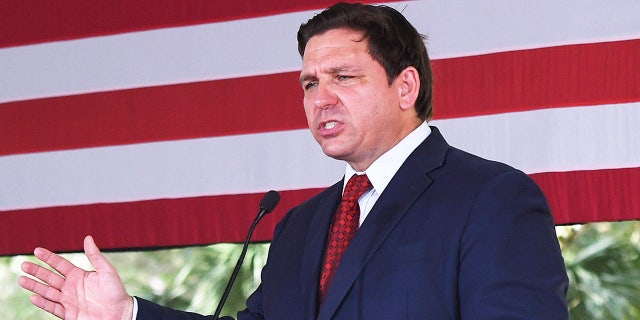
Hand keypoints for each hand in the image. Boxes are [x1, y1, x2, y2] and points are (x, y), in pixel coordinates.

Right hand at [18, 235, 133, 319]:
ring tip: (22, 280)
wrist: (120, 313)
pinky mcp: (69, 314)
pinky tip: (33, 296)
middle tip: (24, 265)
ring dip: (35, 286)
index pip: (60, 264)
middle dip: (37, 271)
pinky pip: (53, 308)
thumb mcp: (106, 271)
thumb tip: (88, 238)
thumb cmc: (116, 291)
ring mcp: (69, 300)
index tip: (37, 250)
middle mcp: (71, 287)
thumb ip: (95, 256)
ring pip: (48, 292)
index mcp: (79, 275)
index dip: (49, 257)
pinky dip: (43, 303)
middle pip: (50, 277)